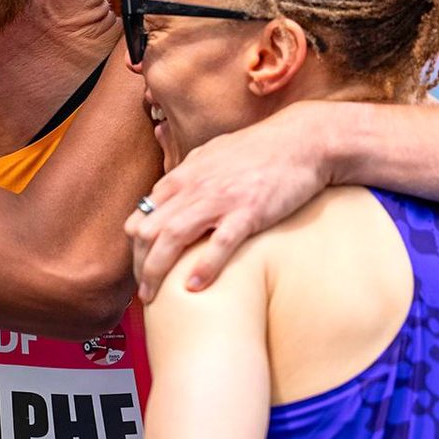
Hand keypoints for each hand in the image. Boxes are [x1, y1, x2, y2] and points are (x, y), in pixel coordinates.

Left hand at [126, 102, 329, 300]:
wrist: (303, 140)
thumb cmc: (259, 150)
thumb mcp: (211, 156)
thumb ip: (187, 177)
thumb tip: (166, 196)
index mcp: (183, 177)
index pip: (141, 216)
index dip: (135, 248)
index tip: (141, 268)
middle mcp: (194, 187)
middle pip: (148, 230)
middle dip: (139, 266)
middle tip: (144, 292)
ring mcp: (220, 199)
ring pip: (173, 237)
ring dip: (157, 271)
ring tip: (154, 297)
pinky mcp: (249, 211)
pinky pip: (220, 243)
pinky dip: (203, 267)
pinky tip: (194, 287)